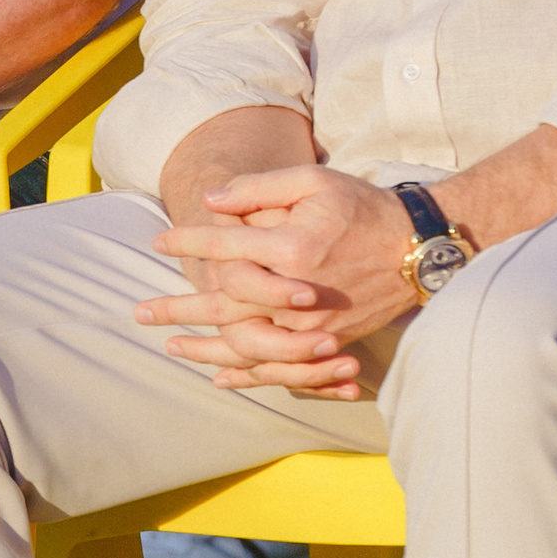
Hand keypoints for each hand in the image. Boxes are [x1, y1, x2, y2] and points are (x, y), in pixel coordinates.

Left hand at [139, 165, 421, 391]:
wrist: (417, 250)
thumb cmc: (363, 208)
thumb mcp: (314, 181)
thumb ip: (259, 189)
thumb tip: (210, 201)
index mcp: (291, 248)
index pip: (224, 247)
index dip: (188, 242)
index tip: (158, 241)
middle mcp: (296, 294)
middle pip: (223, 305)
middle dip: (177, 309)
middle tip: (139, 313)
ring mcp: (311, 326)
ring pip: (244, 344)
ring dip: (204, 347)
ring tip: (171, 347)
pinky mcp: (326, 343)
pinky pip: (278, 368)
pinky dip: (246, 374)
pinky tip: (219, 376)